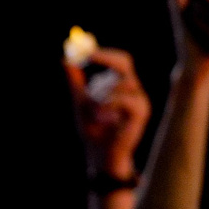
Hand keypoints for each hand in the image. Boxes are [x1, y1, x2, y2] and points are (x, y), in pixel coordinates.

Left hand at [64, 45, 150, 176]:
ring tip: (93, 111)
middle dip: (106, 59)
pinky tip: (103, 116)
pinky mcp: (142, 113)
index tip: (87, 53)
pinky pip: (126, 99)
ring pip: (121, 82)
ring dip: (101, 93)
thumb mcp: (80, 103)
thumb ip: (76, 83)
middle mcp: (133, 90)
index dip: (105, 54)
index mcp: (121, 86)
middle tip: (89, 58)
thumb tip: (66, 61)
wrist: (100, 155)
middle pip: (125, 63)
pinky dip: (111, 105)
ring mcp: (140, 100)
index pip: (120, 61)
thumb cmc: (93, 129)